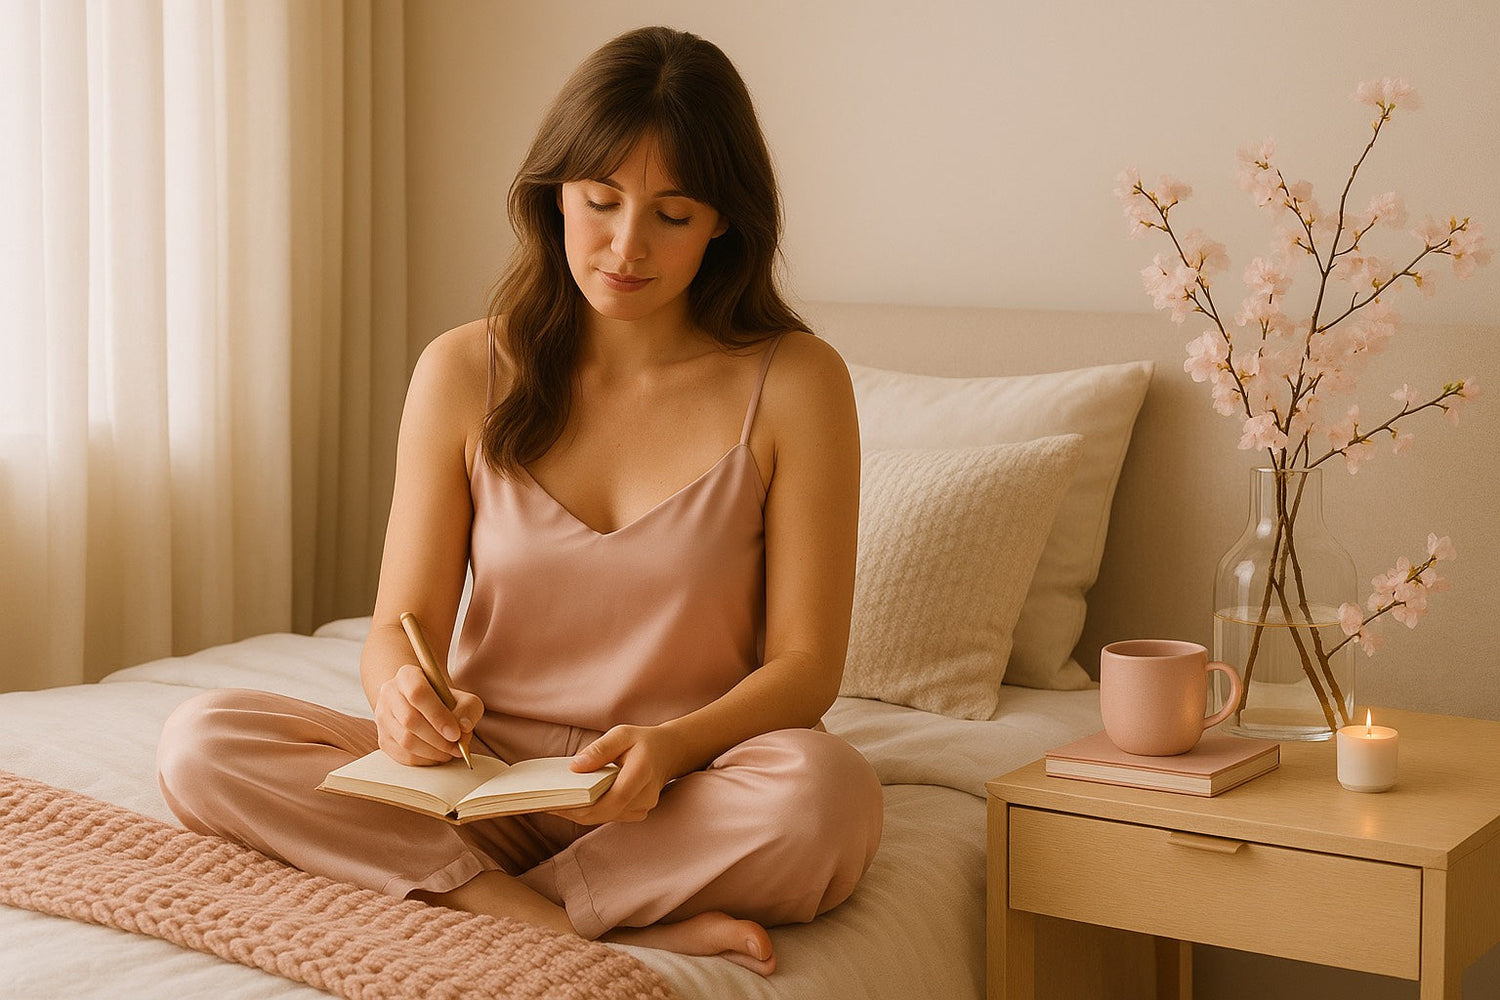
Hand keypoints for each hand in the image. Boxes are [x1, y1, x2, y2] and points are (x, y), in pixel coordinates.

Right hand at [373, 663, 482, 765]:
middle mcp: (389, 693)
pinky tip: (437, 756)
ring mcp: (382, 717)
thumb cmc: (444, 700)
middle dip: (438, 739)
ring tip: (450, 752)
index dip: (438, 715)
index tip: (456, 733)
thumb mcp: (463, 697)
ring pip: (405, 741)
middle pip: (410, 720)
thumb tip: (464, 727)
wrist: (422, 705)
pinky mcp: (383, 738)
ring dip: (432, 751)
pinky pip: (402, 755)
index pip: (418, 693)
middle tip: (456, 747)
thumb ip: (468, 709)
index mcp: (407, 675)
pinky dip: (423, 760)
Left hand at [551, 724, 684, 824]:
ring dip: (580, 812)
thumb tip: (574, 768)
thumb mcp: (621, 734)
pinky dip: (591, 811)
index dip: (584, 805)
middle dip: (575, 811)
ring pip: (605, 817)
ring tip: (556, 801)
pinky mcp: (637, 812)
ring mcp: (643, 807)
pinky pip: (610, 815)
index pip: (613, 799)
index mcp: (642, 772)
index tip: (557, 801)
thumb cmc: (642, 741)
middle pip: (605, 813)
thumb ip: (599, 750)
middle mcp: (645, 796)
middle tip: (547, 803)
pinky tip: (575, 802)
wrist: (669, 752)